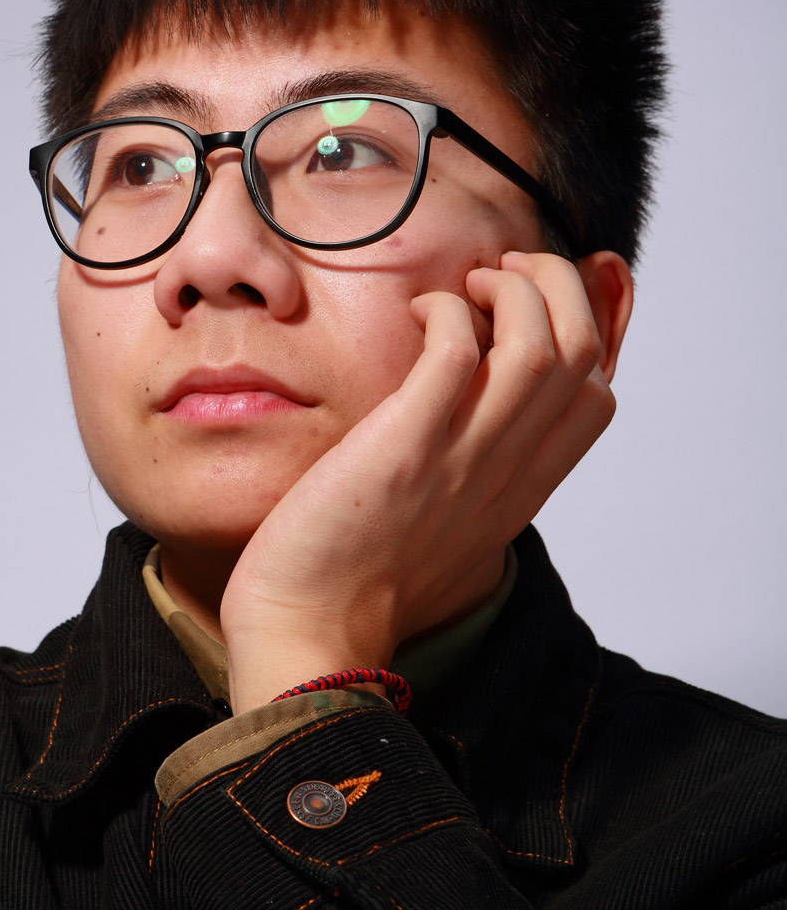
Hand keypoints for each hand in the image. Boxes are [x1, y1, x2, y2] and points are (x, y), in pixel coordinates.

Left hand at [220, 252, 621, 713]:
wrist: (311, 633)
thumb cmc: (358, 583)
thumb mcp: (444, 530)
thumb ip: (471, 480)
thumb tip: (462, 425)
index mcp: (520, 493)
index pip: (597, 397)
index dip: (578, 334)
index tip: (526, 313)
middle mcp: (508, 472)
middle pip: (583, 351)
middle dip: (555, 287)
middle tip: (499, 276)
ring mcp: (464, 458)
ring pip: (542, 341)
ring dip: (511, 289)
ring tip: (466, 288)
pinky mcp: (408, 445)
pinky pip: (457, 347)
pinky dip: (447, 308)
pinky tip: (416, 312)